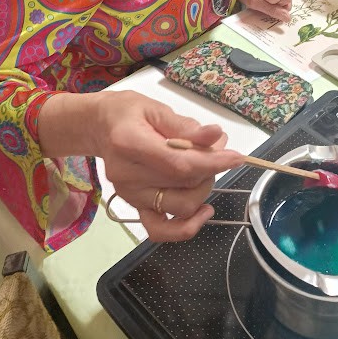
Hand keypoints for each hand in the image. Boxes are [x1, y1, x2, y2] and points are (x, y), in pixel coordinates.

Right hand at [94, 91, 243, 241]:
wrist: (100, 127)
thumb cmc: (128, 113)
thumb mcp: (157, 108)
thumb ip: (186, 126)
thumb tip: (215, 136)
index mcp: (129, 143)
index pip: (178, 163)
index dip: (212, 162)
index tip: (237, 157)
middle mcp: (126, 175)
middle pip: (182, 185)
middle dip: (210, 169)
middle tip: (216, 147)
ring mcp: (129, 195)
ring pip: (180, 206)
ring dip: (203, 189)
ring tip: (205, 167)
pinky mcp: (134, 206)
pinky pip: (160, 230)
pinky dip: (185, 227)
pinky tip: (203, 212)